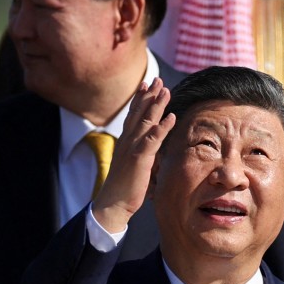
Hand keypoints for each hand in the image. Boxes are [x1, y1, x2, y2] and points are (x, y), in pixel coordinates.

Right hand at [93, 77, 176, 231]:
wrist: (112, 204)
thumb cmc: (124, 188)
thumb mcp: (135, 167)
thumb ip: (143, 156)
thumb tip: (153, 152)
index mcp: (126, 142)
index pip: (133, 116)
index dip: (140, 99)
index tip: (147, 85)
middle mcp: (127, 141)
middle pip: (139, 113)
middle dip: (149, 95)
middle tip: (157, 79)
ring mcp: (132, 148)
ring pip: (146, 122)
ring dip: (157, 105)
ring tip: (166, 90)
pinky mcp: (139, 159)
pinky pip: (152, 140)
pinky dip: (162, 128)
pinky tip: (171, 117)